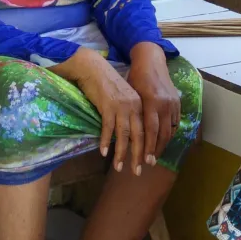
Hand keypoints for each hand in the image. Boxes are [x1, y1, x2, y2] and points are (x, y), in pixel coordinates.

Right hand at [52, 47, 145, 175]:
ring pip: (124, 135)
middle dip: (138, 156)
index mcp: (140, 104)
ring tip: (119, 167)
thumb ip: (129, 113)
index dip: (148, 148)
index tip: (148, 162)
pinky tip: (104, 152)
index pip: (148, 131)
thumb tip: (130, 134)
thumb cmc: (106, 84)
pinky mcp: (107, 106)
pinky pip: (107, 128)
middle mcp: (134, 106)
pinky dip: (106, 141)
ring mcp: (121, 106)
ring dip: (121, 153)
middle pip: (139, 136)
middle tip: (137, 172)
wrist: (93, 67)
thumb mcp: (123, 98)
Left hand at [126, 43, 180, 167]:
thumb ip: (133, 112)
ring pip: (170, 130)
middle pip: (162, 134)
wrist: (151, 60)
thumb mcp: (131, 93)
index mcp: (152, 101)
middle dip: (156, 150)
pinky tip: (163, 141)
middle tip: (149, 163)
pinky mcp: (177, 102)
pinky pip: (175, 123)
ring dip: (163, 145)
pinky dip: (169, 134)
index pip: (151, 130)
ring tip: (156, 156)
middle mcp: (165, 104)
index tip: (145, 160)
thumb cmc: (136, 76)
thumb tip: (125, 133)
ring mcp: (173, 103)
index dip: (148, 147)